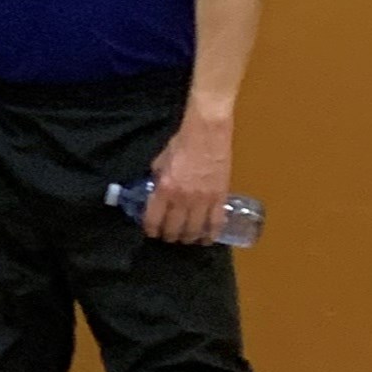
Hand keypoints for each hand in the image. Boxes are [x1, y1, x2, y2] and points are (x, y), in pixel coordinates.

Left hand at [138, 113, 233, 246]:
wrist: (208, 133)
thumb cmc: (181, 143)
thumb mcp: (160, 161)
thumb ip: (157, 179)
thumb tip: (154, 190)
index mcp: (164, 189)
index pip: (154, 220)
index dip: (151, 230)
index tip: (152, 232)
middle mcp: (182, 199)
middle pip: (174, 230)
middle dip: (170, 237)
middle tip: (169, 237)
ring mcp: (203, 200)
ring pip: (195, 230)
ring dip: (189, 238)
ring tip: (187, 239)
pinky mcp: (220, 198)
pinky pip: (216, 223)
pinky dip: (211, 234)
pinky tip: (207, 239)